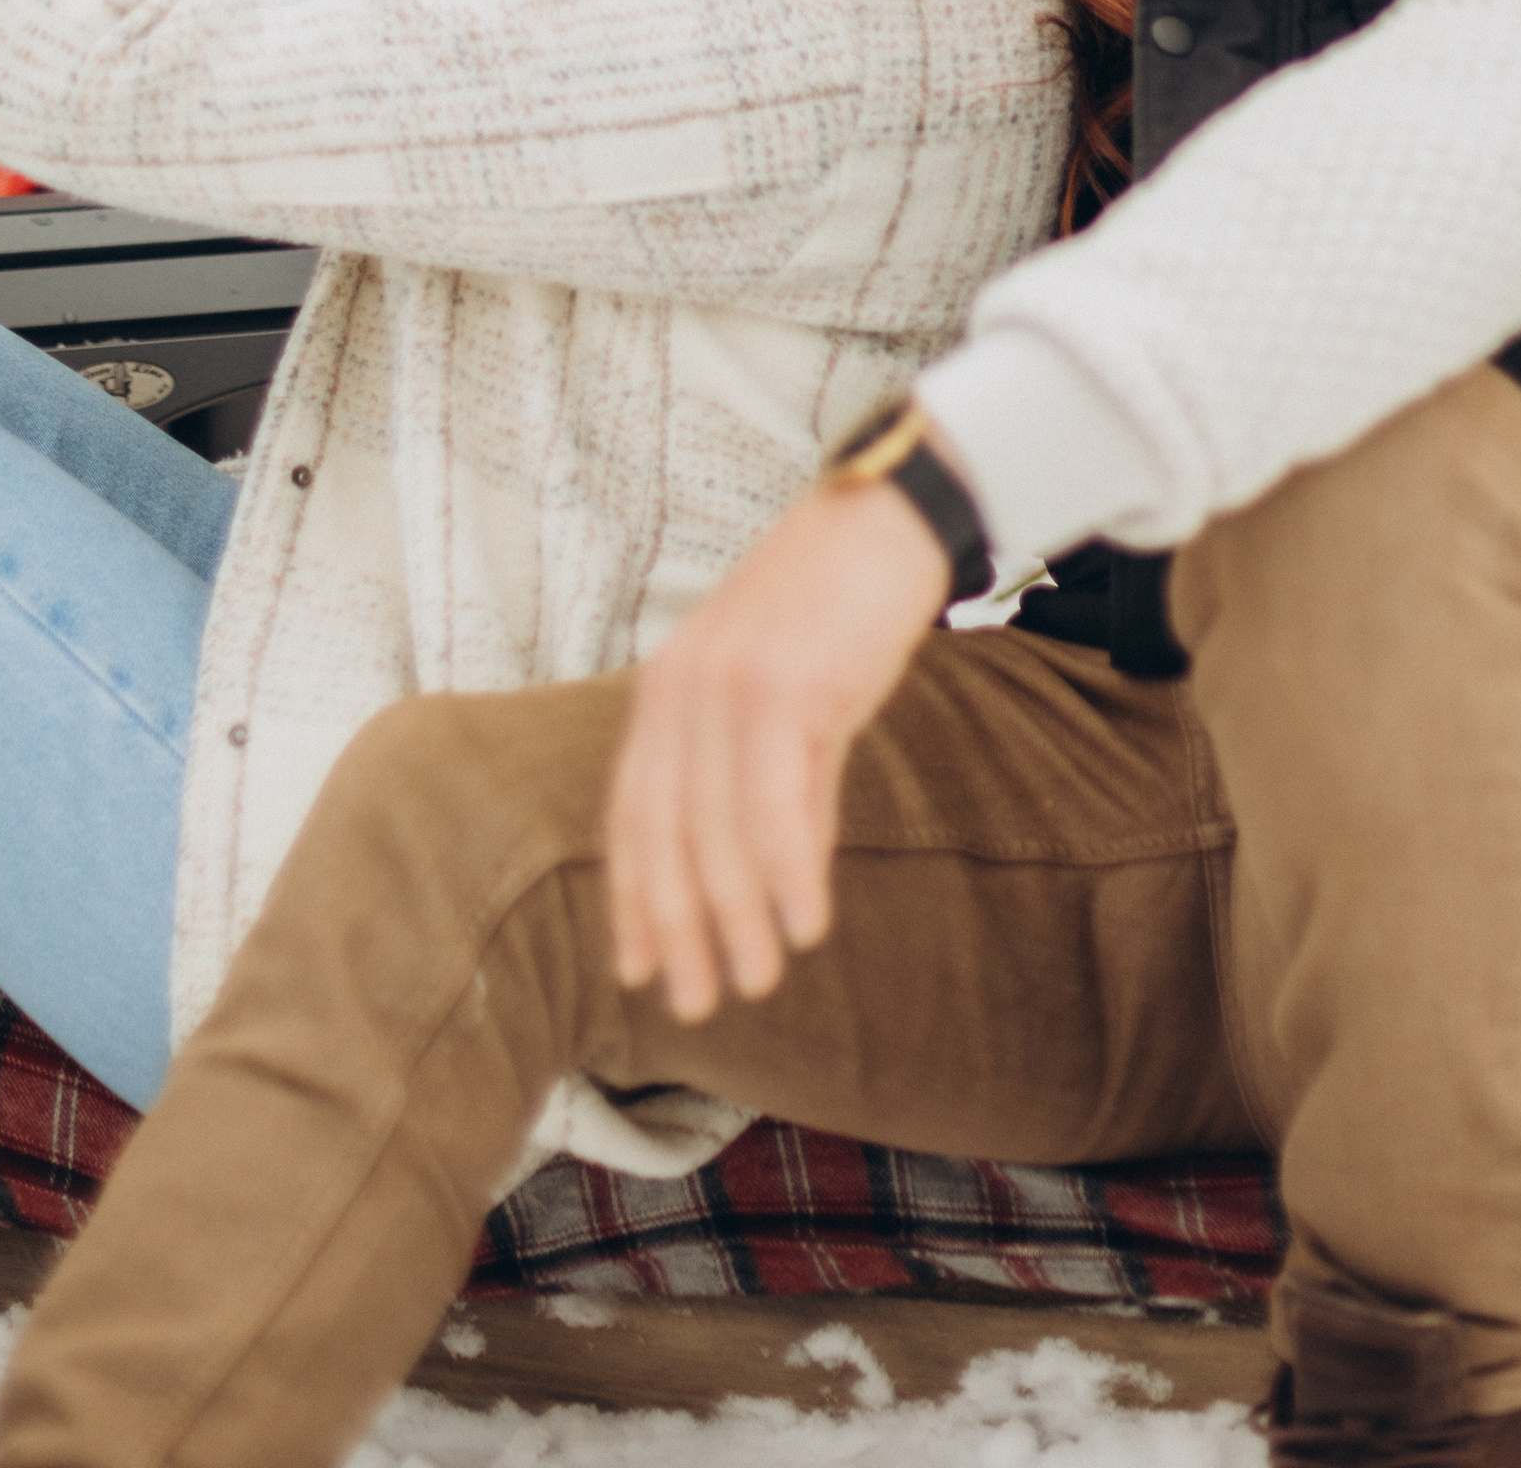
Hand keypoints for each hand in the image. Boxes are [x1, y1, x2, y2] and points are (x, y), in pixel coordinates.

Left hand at [605, 474, 949, 1022]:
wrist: (888, 516)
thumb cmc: (841, 605)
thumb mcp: (785, 692)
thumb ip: (768, 775)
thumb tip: (776, 878)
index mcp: (668, 686)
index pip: (633, 812)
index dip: (633, 897)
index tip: (637, 971)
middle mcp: (680, 686)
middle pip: (664, 831)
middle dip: (678, 926)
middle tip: (697, 1004)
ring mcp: (727, 683)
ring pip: (717, 826)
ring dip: (736, 916)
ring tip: (758, 981)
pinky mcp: (783, 684)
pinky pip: (776, 798)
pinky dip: (787, 870)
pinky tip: (805, 924)